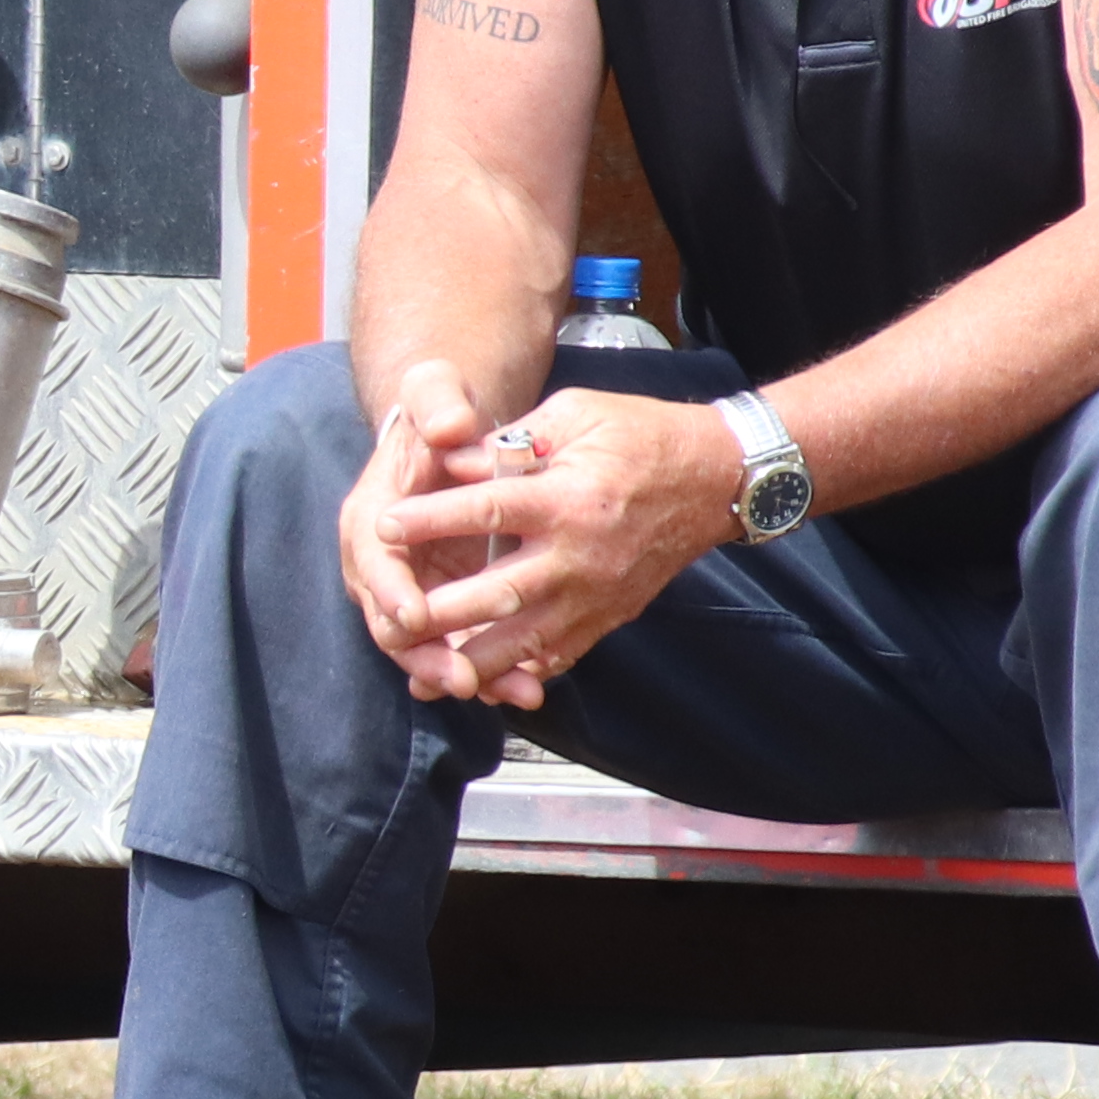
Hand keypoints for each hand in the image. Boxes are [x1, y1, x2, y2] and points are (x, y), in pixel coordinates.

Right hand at [333, 359, 505, 678]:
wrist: (449, 436)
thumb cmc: (440, 415)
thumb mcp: (434, 394)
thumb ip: (435, 402)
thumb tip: (448, 426)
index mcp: (371, 519)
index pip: (373, 566)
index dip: (392, 594)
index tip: (417, 616)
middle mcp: (385, 567)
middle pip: (394, 626)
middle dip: (429, 657)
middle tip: (464, 678)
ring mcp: (415, 591)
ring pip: (430, 650)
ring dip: (467, 675)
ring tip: (514, 693)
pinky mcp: (447, 607)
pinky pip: (462, 649)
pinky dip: (491, 671)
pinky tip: (529, 686)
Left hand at [363, 387, 741, 709]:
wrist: (716, 479)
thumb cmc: (639, 436)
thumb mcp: (575, 414)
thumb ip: (511, 439)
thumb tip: (450, 459)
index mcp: (567, 498)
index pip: (485, 511)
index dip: (430, 519)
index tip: (382, 525)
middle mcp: (579, 555)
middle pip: (498, 592)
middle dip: (440, 611)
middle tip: (391, 620)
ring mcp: (595, 594)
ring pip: (524, 641)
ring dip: (472, 660)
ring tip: (425, 671)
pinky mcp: (608, 617)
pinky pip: (557, 656)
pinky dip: (517, 673)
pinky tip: (479, 684)